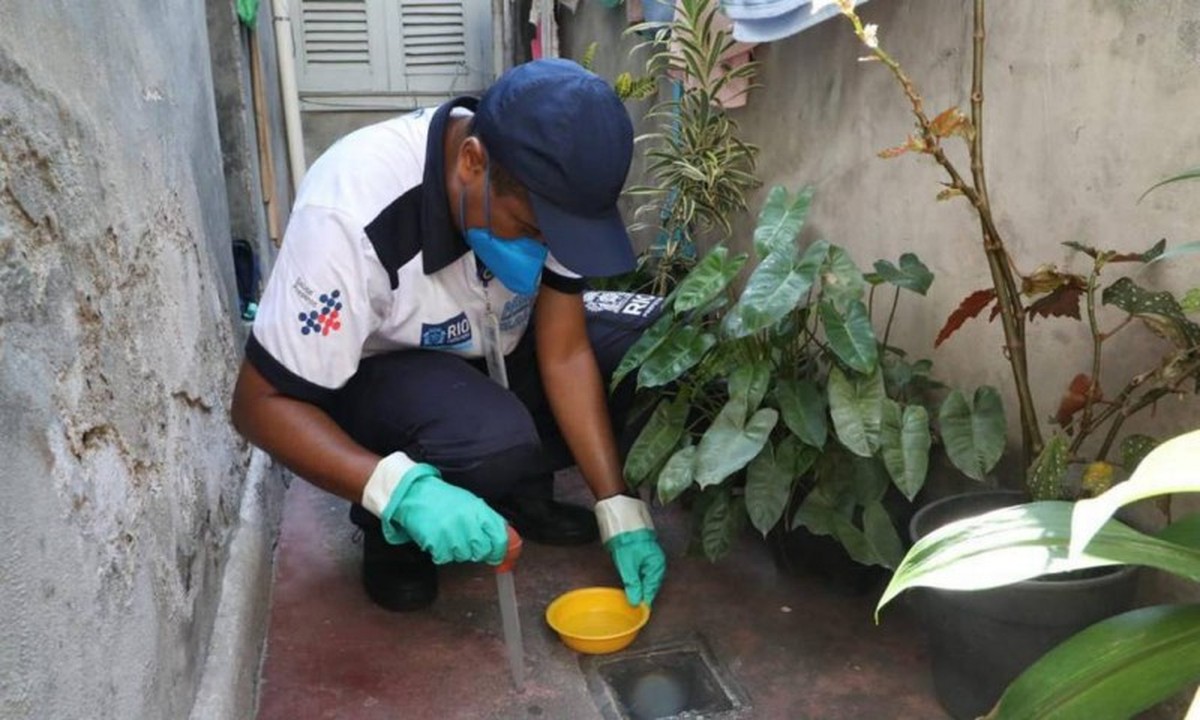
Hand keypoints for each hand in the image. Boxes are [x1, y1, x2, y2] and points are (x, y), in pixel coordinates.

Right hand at [363, 454, 507, 564]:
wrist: (416, 494)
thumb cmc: (444, 500)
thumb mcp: (471, 504)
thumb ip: (488, 521)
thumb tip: (505, 540)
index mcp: (479, 510)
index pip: (499, 538)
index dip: (500, 551)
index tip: (497, 556)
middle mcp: (467, 521)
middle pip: (482, 551)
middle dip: (477, 552)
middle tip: (469, 545)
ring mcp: (451, 532)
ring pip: (463, 556)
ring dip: (457, 551)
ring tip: (449, 537)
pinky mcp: (435, 541)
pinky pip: (445, 558)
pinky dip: (441, 553)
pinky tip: (438, 539)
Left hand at [606, 528, 665, 605]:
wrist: (623, 523)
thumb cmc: (627, 542)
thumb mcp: (628, 566)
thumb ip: (633, 584)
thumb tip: (636, 601)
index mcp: (656, 566)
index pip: (652, 589)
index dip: (645, 600)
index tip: (640, 611)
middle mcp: (657, 563)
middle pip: (651, 584)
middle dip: (643, 594)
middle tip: (635, 605)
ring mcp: (652, 559)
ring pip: (647, 578)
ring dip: (641, 587)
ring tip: (633, 596)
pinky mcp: (645, 556)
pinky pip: (644, 572)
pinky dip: (639, 579)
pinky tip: (633, 583)